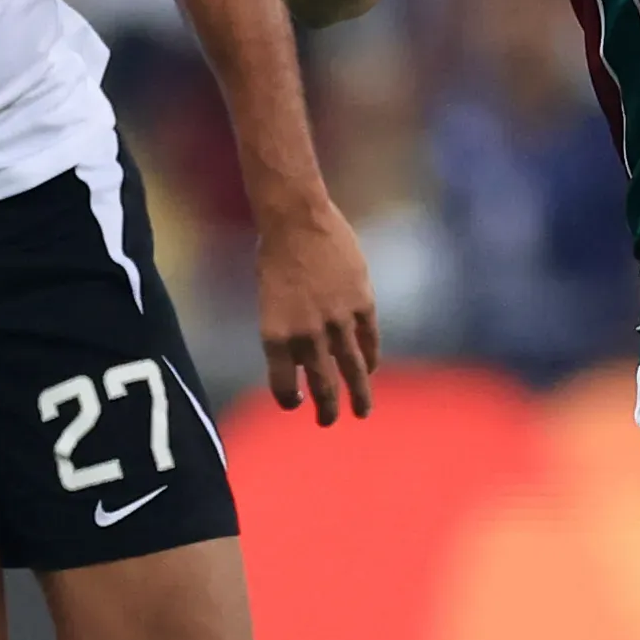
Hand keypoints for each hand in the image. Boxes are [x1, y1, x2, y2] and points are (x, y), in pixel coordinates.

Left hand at [254, 197, 378, 424]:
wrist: (295, 217)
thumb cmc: (274, 254)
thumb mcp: (270, 300)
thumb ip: (287, 332)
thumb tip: (303, 359)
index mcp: (275, 335)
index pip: (283, 385)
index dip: (289, 400)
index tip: (297, 403)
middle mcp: (306, 335)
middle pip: (321, 385)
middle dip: (326, 409)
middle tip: (328, 422)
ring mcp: (337, 320)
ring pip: (351, 370)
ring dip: (357, 395)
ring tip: (361, 412)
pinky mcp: (361, 303)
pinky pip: (368, 340)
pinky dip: (369, 358)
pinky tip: (368, 369)